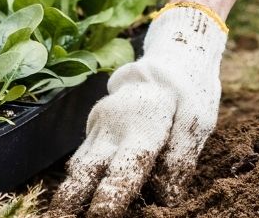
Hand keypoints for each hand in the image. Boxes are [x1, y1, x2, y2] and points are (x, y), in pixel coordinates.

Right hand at [49, 6, 226, 216]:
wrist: (170, 57)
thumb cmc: (189, 91)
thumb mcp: (198, 119)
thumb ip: (181, 158)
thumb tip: (167, 197)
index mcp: (142, 127)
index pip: (124, 171)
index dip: (111, 197)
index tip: (100, 216)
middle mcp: (114, 126)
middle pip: (87, 170)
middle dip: (72, 198)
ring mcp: (100, 123)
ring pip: (79, 163)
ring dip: (70, 190)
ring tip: (60, 212)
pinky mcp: (95, 123)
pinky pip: (83, 154)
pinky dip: (79, 176)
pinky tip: (75, 197)